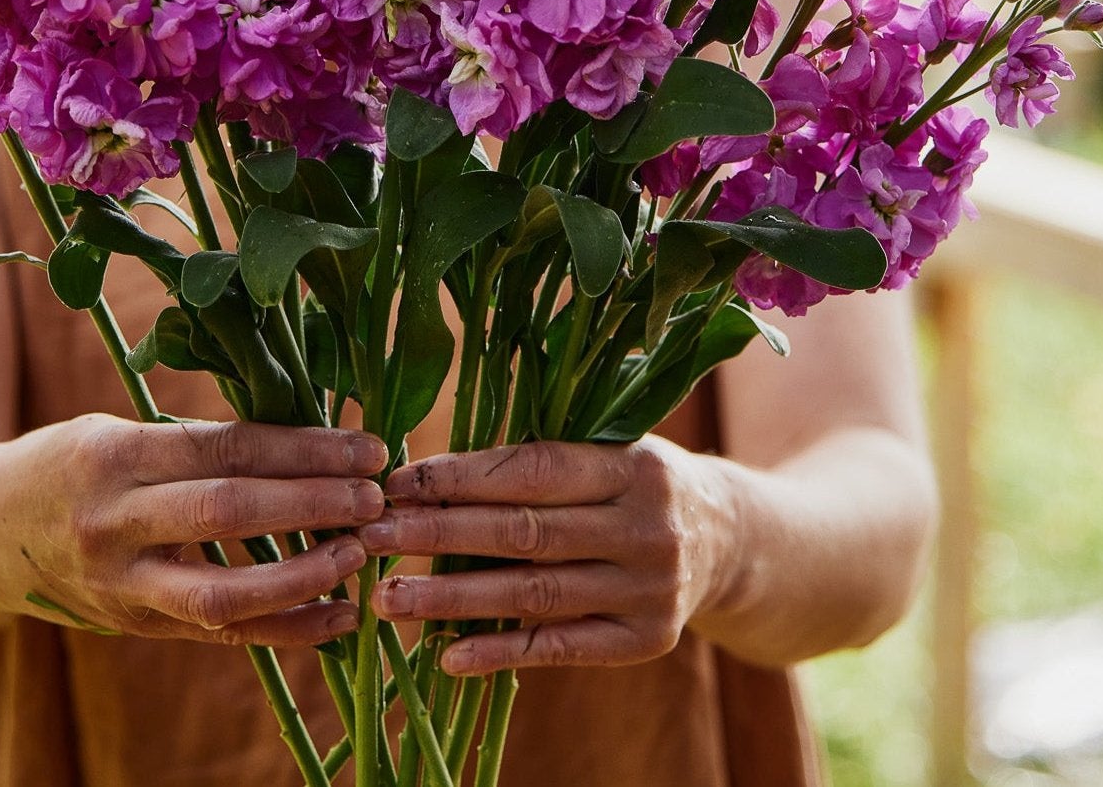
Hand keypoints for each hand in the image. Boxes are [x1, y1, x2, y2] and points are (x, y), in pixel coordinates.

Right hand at [0, 415, 387, 647]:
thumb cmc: (65, 464)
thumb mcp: (115, 430)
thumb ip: (195, 441)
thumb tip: (305, 435)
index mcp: (112, 453)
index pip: (225, 448)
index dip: (302, 448)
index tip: (364, 445)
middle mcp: (112, 522)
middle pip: (229, 513)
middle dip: (313, 504)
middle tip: (376, 495)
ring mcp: (121, 585)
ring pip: (223, 591)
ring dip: (304, 575)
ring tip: (362, 553)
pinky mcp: (135, 625)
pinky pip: (220, 634)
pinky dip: (286, 629)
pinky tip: (340, 615)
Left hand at [359, 437, 734, 674]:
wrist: (730, 541)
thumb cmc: (638, 483)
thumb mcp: (611, 448)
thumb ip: (540, 455)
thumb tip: (430, 471)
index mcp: (633, 465)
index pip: (533, 471)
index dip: (461, 477)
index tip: (398, 482)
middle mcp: (646, 527)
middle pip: (525, 534)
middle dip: (440, 534)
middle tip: (371, 538)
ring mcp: (649, 589)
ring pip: (533, 595)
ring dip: (452, 600)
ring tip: (388, 598)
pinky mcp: (645, 641)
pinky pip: (559, 648)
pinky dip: (499, 652)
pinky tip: (445, 654)